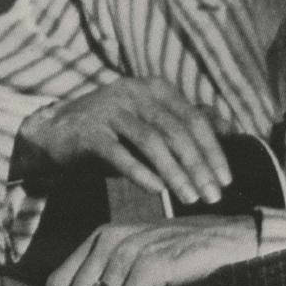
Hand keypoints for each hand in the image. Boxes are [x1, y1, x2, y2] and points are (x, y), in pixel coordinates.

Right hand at [16, 81, 230, 206]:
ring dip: (176, 172)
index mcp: (154, 87)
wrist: (55, 132)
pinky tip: (159, 191)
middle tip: (213, 195)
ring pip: (152, 142)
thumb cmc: (113, 131)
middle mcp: (134, 92)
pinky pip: (120, 155)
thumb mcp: (150, 121)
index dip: (213, 148)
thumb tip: (230, 129)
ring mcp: (110, 109)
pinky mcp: (89, 131)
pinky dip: (142, 173)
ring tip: (191, 198)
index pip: (194, 117)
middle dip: (199, 165)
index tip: (226, 178)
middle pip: (176, 130)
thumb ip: (185, 122)